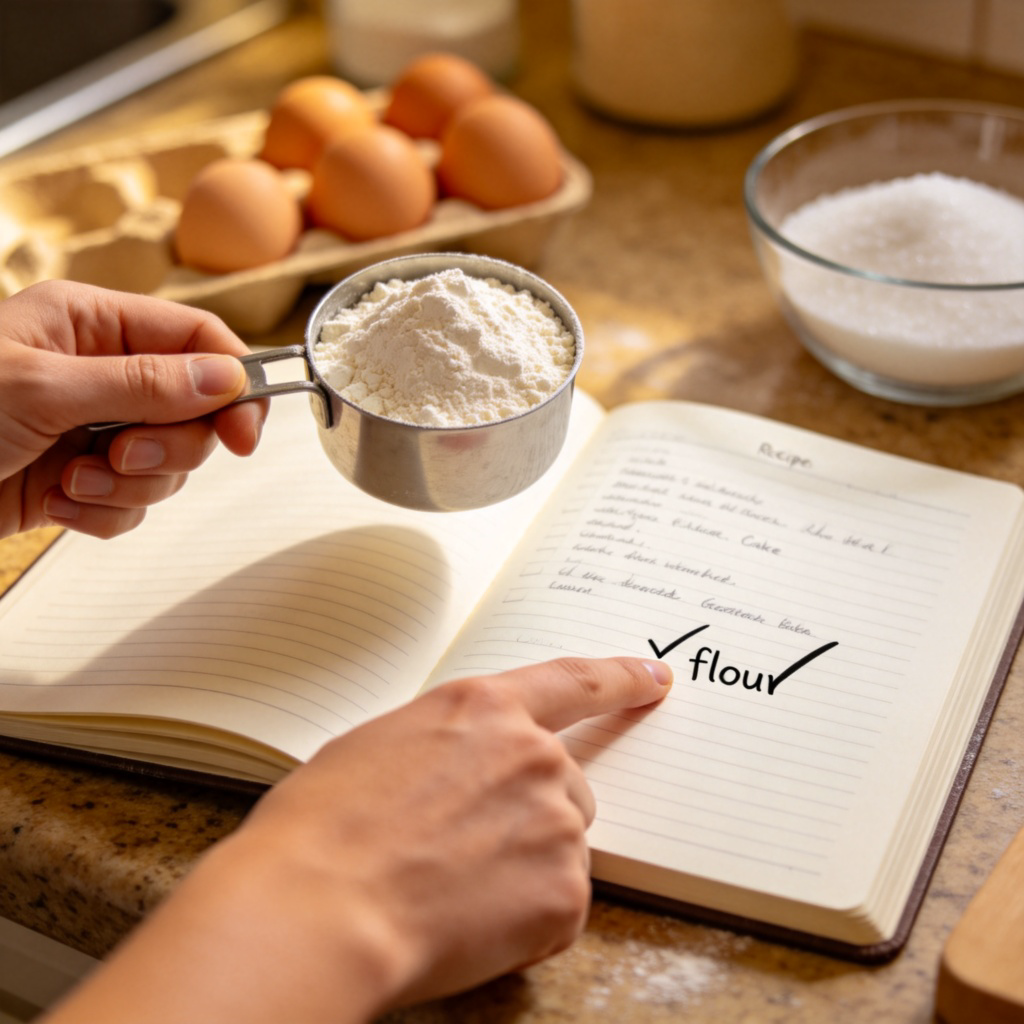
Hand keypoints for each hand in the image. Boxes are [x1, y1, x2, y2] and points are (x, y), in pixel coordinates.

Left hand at [0, 280, 264, 538]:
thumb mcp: (42, 389)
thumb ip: (144, 383)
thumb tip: (227, 378)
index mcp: (91, 325)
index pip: (196, 340)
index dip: (232, 383)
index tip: (242, 433)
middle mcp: (100, 374)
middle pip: (194, 411)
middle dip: (166, 447)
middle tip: (123, 457)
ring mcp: (92, 430)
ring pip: (167, 465)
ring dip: (127, 486)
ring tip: (70, 481)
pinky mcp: (79, 480)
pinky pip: (132, 505)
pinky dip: (101, 513)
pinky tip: (54, 503)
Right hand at [43, 657, 672, 1023]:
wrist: (319, 907)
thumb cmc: (322, 828)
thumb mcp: (377, 748)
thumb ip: (446, 746)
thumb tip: (458, 771)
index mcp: (482, 709)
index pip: (574, 682)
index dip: (619, 678)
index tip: (655, 676)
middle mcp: (532, 754)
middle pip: (568, 784)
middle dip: (535, 814)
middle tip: (469, 850)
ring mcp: (555, 821)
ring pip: (562, 847)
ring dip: (527, 868)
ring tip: (454, 891)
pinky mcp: (564, 891)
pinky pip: (558, 908)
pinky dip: (525, 924)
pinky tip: (466, 926)